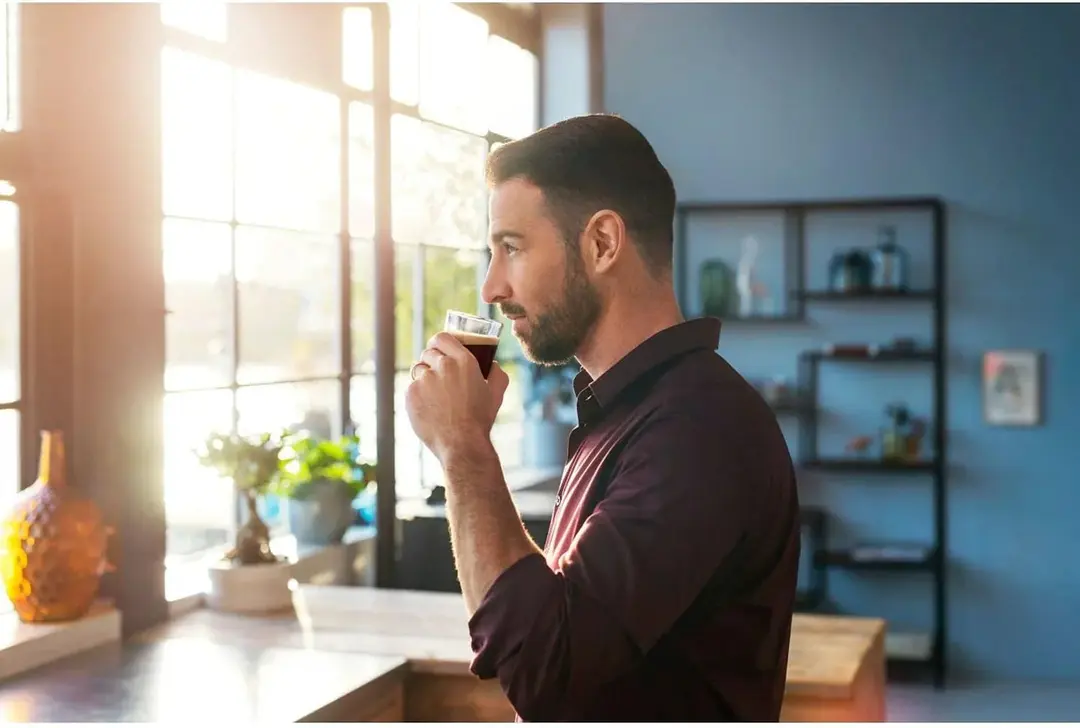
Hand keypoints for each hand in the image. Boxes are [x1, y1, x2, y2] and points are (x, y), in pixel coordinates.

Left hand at [405, 332, 509, 462]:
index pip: (442, 337)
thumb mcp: (496, 393)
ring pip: (418, 370)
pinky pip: (411, 388)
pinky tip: (429, 408)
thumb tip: (493, 363)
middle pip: (428, 352)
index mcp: (463, 361)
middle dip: (432, 362)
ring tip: (435, 395)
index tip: (439, 349)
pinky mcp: (411, 394)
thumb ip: (497, 373)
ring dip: (424, 378)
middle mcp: (442, 366)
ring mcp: (424, 379)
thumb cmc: (480, 419)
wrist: (461, 443)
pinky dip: (417, 395)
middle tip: (438, 376)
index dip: (439, 343)